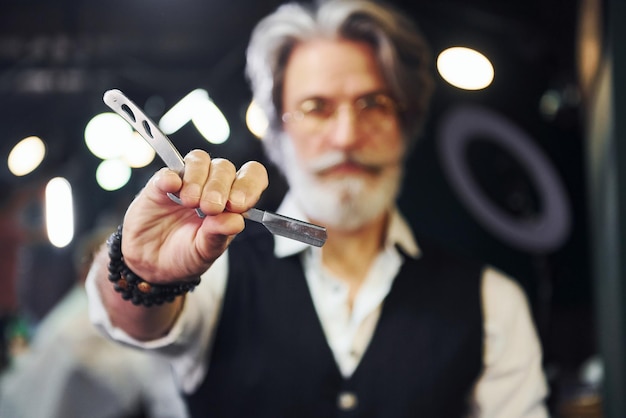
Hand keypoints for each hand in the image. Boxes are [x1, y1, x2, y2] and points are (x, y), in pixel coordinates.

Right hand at [120, 150, 267, 283]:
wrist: (151, 264)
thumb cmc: (185, 254)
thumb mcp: (205, 252)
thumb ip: (219, 234)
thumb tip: (236, 220)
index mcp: (232, 201)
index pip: (252, 176)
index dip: (250, 184)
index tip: (239, 203)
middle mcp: (212, 186)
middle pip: (224, 167)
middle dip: (220, 186)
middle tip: (211, 208)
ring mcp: (186, 182)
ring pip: (199, 160)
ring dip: (198, 178)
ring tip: (190, 202)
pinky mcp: (160, 184)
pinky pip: (168, 171)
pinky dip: (171, 176)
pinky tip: (172, 187)